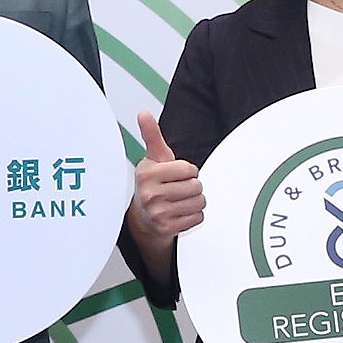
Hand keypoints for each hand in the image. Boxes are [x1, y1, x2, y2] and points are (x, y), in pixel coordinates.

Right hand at [129, 111, 203, 244]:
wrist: (143, 215)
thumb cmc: (152, 184)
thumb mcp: (153, 158)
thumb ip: (152, 135)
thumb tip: (144, 114)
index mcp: (147, 174)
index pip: (189, 169)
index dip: (187, 170)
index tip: (175, 174)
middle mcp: (149, 194)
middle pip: (196, 186)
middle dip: (191, 186)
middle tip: (177, 188)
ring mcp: (157, 212)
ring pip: (199, 202)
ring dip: (194, 201)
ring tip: (180, 200)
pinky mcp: (167, 228)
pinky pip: (198, 218)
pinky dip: (193, 216)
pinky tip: (180, 212)